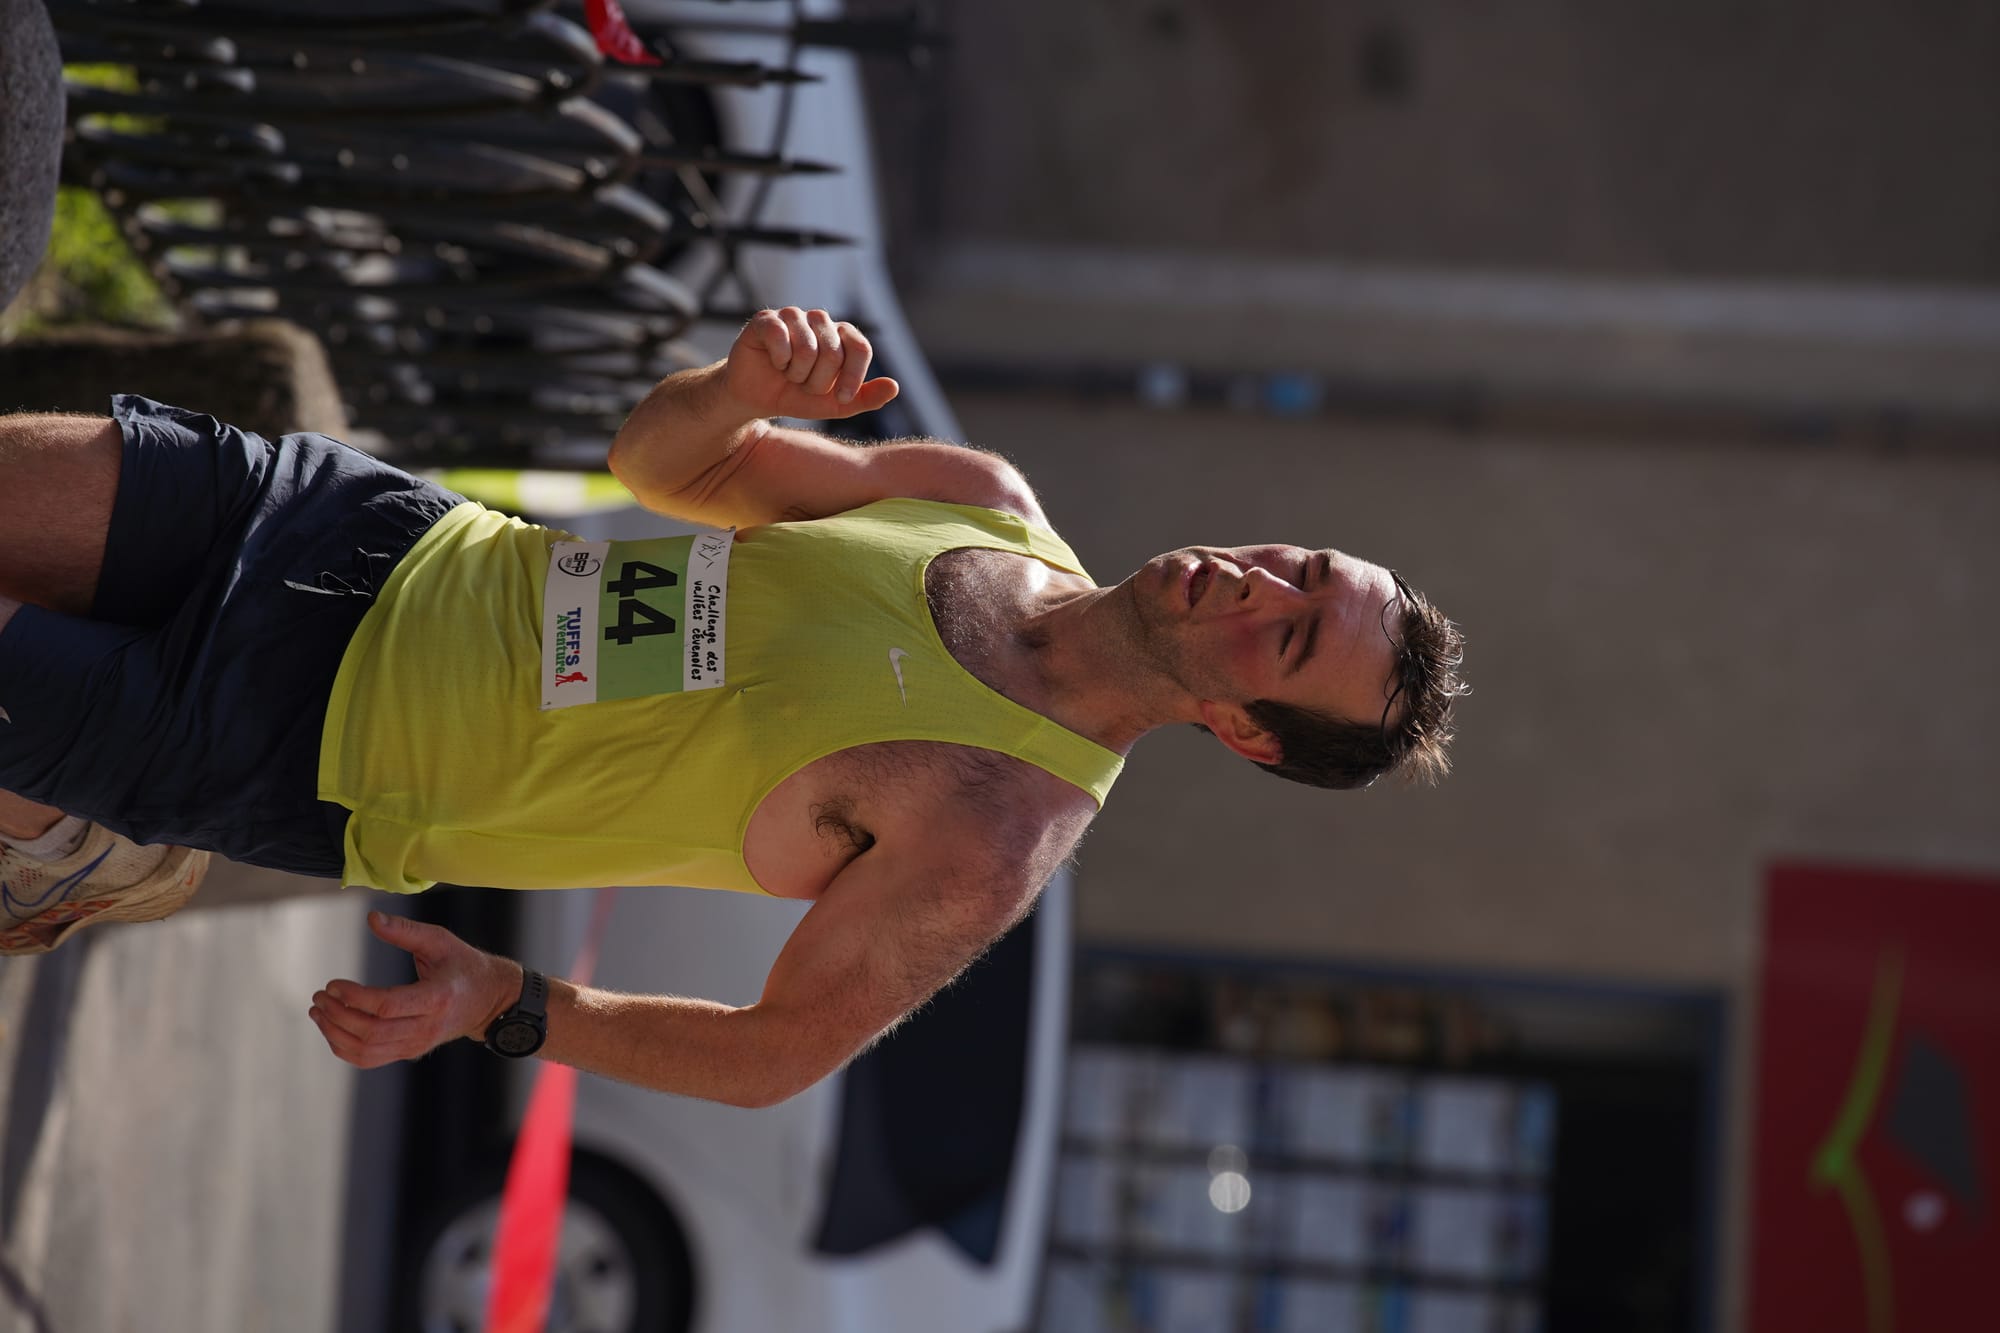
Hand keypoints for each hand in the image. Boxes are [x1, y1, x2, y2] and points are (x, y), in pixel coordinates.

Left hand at [309, 911, 518, 1068]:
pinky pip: (369, 1059)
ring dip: (335, 1033)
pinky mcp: (409, 1051)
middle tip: (320, 995)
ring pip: (366, 1051)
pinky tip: (332, 1027)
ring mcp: (417, 1044)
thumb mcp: (440, 940)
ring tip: (319, 1011)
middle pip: (371, 1032)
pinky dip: (344, 1047)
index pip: (387, 1006)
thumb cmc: (464, 965)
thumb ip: (405, 930)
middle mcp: (427, 1027)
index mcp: (437, 998)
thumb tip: (371, 918)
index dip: (354, 997)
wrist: (489, 1000)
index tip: (333, 983)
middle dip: (337, 1015)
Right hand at [723, 307, 899, 421]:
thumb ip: (865, 398)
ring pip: (807, 348)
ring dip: (797, 374)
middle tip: (803, 384)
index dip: (854, 376)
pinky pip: (781, 338)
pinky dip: (779, 360)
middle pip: (833, 352)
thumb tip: (894, 387)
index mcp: (841, 335)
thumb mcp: (835, 405)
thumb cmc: (796, 396)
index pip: (860, 347)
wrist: (755, 398)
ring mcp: (793, 316)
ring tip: (788, 374)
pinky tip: (773, 362)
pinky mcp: (766, 319)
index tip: (842, 398)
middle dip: (818, 382)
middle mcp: (820, 320)